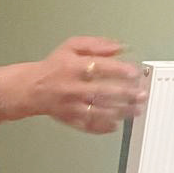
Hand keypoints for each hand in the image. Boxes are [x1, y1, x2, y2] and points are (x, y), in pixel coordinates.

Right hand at [27, 37, 145, 133]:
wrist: (31, 88)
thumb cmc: (54, 66)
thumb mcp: (71, 46)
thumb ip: (96, 45)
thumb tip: (119, 47)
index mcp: (73, 67)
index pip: (100, 68)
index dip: (119, 70)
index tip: (134, 73)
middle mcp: (73, 88)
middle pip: (103, 92)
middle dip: (125, 94)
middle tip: (141, 94)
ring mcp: (72, 106)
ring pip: (99, 111)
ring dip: (120, 112)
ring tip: (136, 110)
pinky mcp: (70, 119)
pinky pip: (88, 126)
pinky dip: (102, 127)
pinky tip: (115, 125)